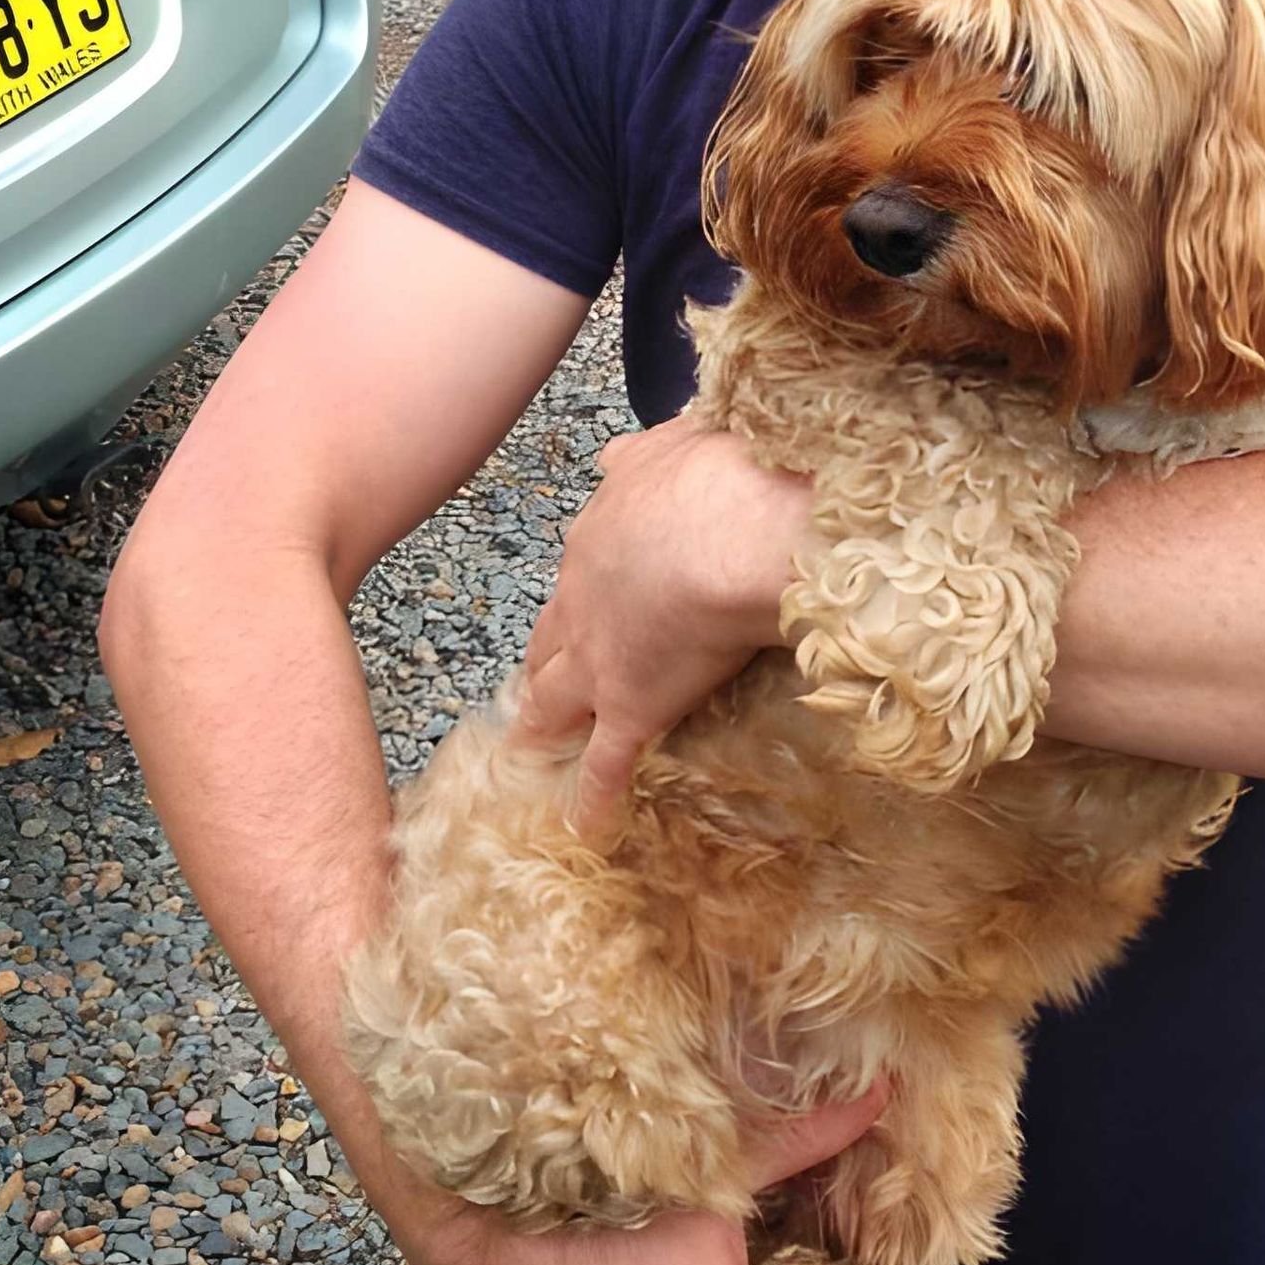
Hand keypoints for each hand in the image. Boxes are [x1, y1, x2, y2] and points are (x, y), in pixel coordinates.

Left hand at [515, 415, 812, 840]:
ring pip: (553, 697)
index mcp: (601, 532)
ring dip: (541, 723)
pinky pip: (606, 764)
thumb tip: (621, 451)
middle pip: (551, 634)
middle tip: (538, 681)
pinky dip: (592, 798)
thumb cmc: (726, 470)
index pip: (584, 568)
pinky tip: (584, 825)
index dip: (584, 591)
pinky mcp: (628, 708)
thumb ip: (651, 450)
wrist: (735, 524)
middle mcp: (583, 596)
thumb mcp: (682, 438)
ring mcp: (600, 657)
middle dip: (544, 657)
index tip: (588, 602)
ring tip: (528, 748)